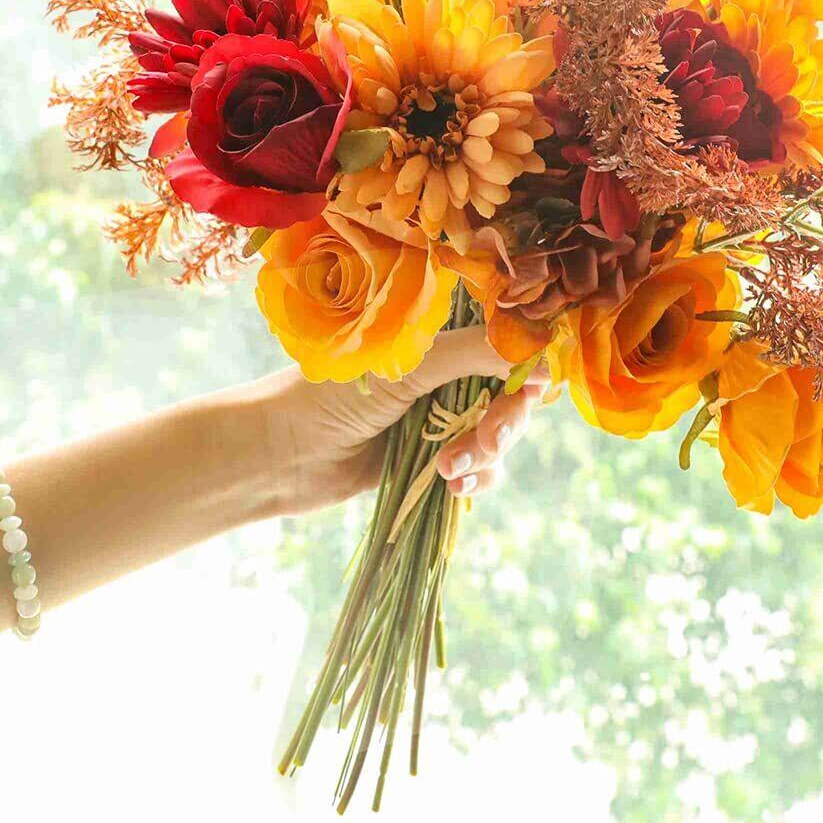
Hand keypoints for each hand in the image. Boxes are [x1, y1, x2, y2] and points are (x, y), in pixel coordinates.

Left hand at [253, 327, 547, 515]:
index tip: (536, 385)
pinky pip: (481, 469)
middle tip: (488, 441)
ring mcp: (442, 416)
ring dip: (487, 455)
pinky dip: (478, 479)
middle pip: (511, 391)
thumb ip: (474, 354)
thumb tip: (542, 350)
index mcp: (438, 333)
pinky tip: (454, 488)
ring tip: (450, 470)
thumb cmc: (332, 394)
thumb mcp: (408, 367)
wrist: (280, 455)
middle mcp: (446, 370)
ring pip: (500, 434)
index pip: (504, 339)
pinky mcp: (435, 458)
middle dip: (507, 421)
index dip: (527, 361)